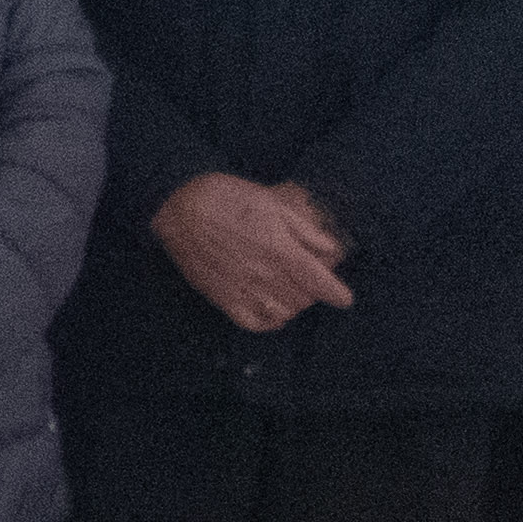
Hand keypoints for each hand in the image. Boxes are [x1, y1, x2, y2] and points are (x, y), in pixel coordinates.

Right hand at [154, 173, 354, 333]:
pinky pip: (253, 323)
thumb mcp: (271, 203)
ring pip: (283, 314)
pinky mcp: (222, 297)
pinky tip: (269, 310)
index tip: (343, 298)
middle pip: (304, 300)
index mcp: (281, 250)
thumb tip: (329, 250)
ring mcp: (243, 289)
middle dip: (312, 293)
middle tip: (307, 282)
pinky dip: (267, 322)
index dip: (338, 294)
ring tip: (288, 293)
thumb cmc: (226, 198)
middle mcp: (266, 275)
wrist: (179, 207)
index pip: (321, 284)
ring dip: (291, 306)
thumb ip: (303, 230)